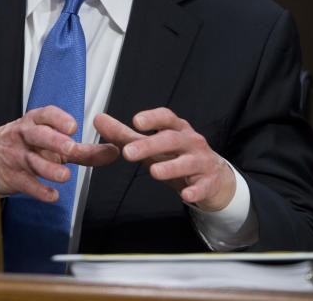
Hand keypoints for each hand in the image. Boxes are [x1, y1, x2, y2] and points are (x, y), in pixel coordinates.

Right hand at [0, 105, 118, 200]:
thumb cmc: (27, 146)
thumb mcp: (53, 143)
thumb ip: (84, 149)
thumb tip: (113, 151)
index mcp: (35, 122)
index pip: (45, 115)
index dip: (59, 119)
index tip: (73, 126)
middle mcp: (25, 136)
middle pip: (38, 135)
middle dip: (54, 140)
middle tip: (71, 148)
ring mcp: (17, 156)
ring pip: (32, 161)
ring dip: (49, 168)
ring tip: (65, 176)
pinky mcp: (13, 177)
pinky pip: (25, 183)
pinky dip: (39, 190)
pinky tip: (52, 195)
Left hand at [94, 108, 235, 210]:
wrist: (214, 176)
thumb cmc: (178, 155)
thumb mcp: (152, 143)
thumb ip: (124, 134)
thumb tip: (98, 119)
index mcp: (177, 129)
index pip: (166, 118)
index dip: (152, 118)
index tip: (135, 121)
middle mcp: (191, 142)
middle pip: (172, 140)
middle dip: (150, 145)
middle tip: (128, 153)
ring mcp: (202, 162)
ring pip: (187, 162)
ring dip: (171, 167)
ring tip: (153, 172)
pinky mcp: (208, 182)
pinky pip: (202, 186)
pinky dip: (194, 190)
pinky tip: (185, 194)